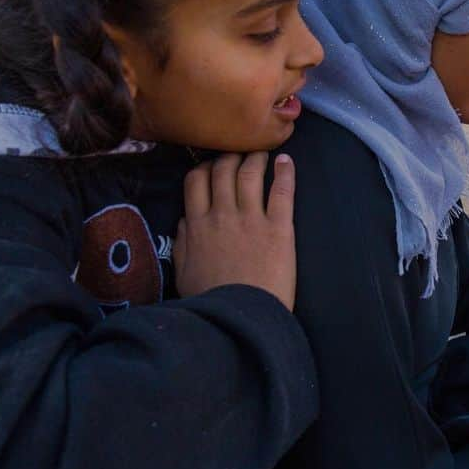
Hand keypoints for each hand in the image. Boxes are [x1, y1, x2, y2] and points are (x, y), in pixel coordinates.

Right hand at [174, 153, 296, 309]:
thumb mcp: (184, 272)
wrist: (240, 319)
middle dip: (232, 155)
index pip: (196, 181)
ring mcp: (251, 219)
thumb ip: (183, 243)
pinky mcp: (278, 228)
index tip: (214, 164)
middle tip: (241, 151)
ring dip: (256, 156)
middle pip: (223, 170)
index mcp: (196, 226)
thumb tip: (185, 219)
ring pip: (250, 174)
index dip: (205, 167)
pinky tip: (286, 161)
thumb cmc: (211, 301)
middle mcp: (222, 215)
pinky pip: (282, 191)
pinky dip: (285, 172)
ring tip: (263, 149)